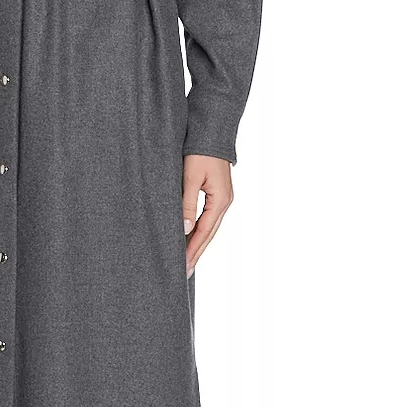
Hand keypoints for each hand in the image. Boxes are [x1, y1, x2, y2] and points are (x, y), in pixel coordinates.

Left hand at [182, 154, 233, 277]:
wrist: (212, 133)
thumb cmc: (200, 153)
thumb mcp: (190, 177)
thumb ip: (187, 204)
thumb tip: (184, 229)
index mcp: (220, 200)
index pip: (204, 232)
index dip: (192, 250)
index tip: (182, 266)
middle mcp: (224, 203)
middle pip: (209, 234)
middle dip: (196, 253)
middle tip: (184, 272)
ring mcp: (223, 199)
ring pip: (209, 228)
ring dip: (198, 244)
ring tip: (187, 260)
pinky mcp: (218, 194)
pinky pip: (209, 219)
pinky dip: (200, 231)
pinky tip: (192, 238)